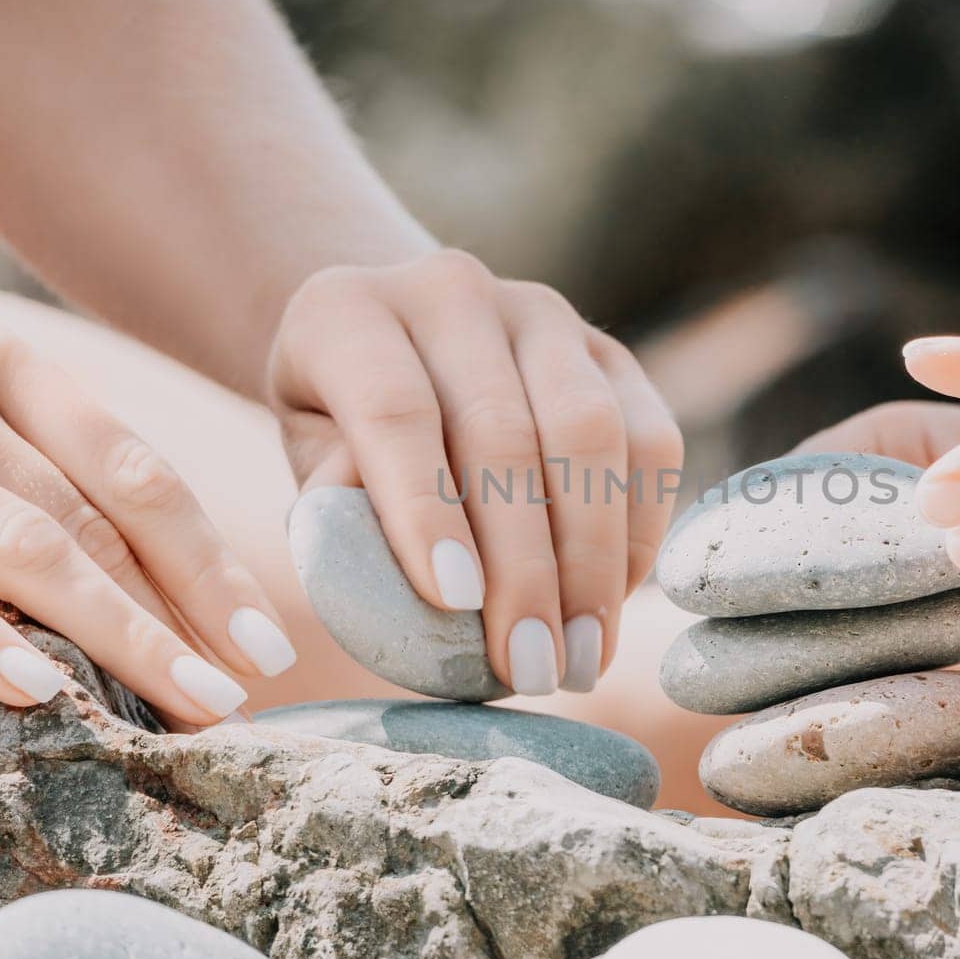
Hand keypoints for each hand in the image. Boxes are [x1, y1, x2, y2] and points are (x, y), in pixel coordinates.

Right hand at [0, 327, 293, 723]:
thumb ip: (58, 484)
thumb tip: (194, 602)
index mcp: (6, 363)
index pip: (137, 473)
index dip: (207, 563)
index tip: (263, 642)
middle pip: (94, 519)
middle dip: (177, 615)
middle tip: (241, 695)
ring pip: (25, 547)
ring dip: (118, 636)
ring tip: (188, 705)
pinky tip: (44, 689)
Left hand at [267, 251, 683, 695]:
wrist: (393, 348)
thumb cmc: (337, 431)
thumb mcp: (308, 465)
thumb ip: (344, 514)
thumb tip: (421, 593)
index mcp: (347, 312)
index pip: (395, 409)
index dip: (427, 510)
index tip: (454, 606)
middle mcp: (450, 290)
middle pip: (503, 430)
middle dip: (525, 565)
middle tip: (530, 668)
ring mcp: (541, 313)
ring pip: (591, 430)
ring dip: (595, 559)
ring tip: (582, 656)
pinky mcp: (610, 351)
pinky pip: (650, 438)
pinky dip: (638, 531)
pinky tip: (611, 603)